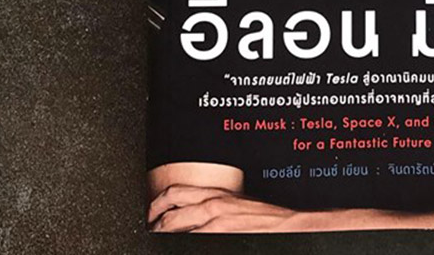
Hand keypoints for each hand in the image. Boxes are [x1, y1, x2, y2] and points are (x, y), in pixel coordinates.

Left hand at [148, 184, 298, 232]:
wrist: (284, 224)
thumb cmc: (264, 216)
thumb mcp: (236, 203)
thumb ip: (216, 204)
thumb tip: (198, 212)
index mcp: (216, 192)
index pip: (177, 190)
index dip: (159, 201)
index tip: (153, 210)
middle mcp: (212, 201)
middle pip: (171, 201)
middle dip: (154, 214)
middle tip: (148, 224)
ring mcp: (214, 218)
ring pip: (176, 221)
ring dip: (162, 229)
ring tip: (158, 235)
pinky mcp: (219, 232)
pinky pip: (192, 237)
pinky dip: (181, 240)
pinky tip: (177, 244)